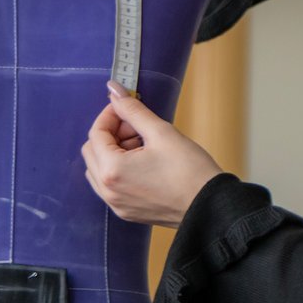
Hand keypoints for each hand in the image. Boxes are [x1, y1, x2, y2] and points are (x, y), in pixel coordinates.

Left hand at [81, 81, 222, 227]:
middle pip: (91, 151)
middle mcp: (108, 191)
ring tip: (142, 145)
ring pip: (98, 169)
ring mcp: (116, 204)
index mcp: (112, 170)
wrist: (211, 207)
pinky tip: (143, 162)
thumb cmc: (190, 171)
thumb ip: (133, 110)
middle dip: (110, 133)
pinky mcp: (127, 211)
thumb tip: (115, 91)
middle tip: (136, 126)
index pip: (96, 133)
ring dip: (113, 151)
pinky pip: (110, 185)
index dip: (110, 115)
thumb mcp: (161, 132)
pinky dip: (118, 169)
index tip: (126, 107)